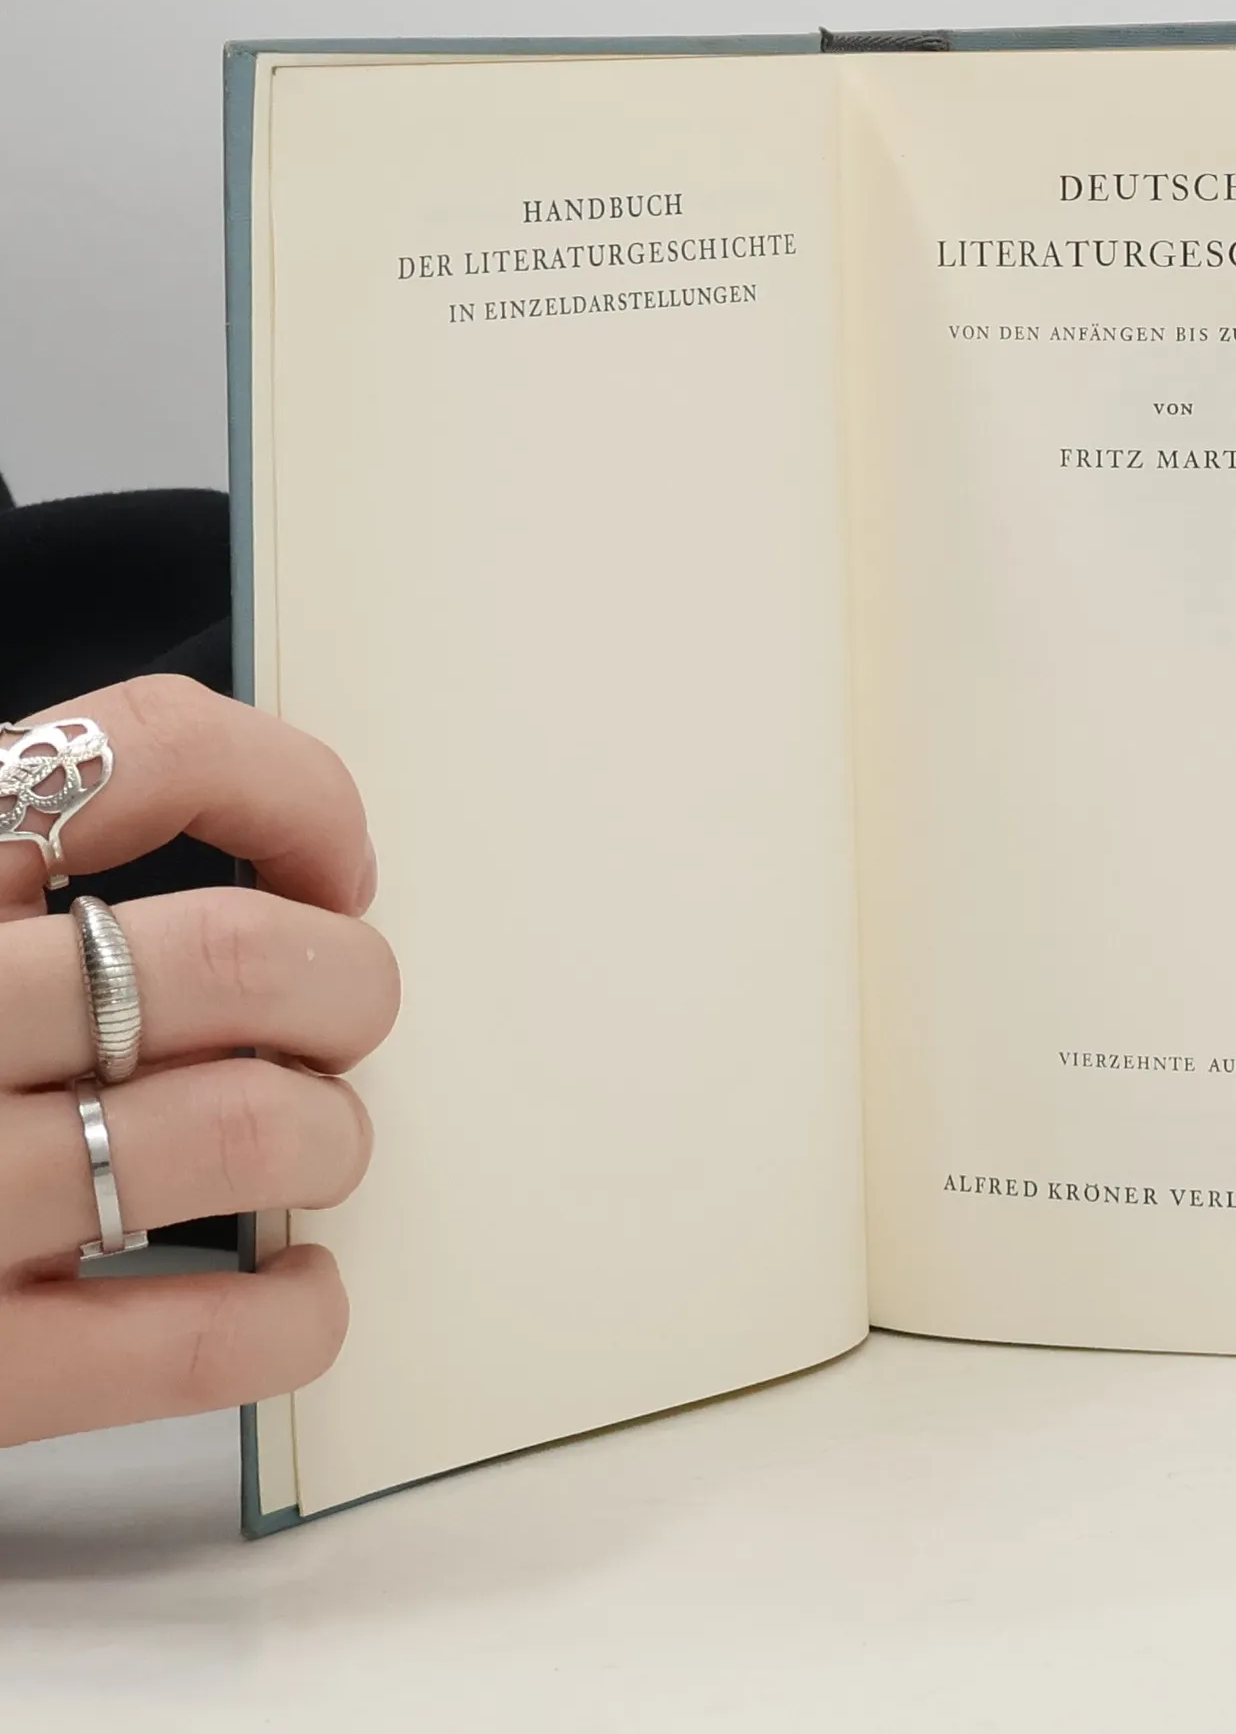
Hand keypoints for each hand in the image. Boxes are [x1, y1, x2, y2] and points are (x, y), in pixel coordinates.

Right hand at [0, 677, 398, 1445]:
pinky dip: (294, 1312)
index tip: (334, 869)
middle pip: (239, 956)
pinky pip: (194, 1340)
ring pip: (244, 1130)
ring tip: (304, 1149)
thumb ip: (28, 859)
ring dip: (328, 1137)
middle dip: (346, 988)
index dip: (292, 796)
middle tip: (335, 1025)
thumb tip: (292, 862)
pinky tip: (288, 1290)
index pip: (142, 752)